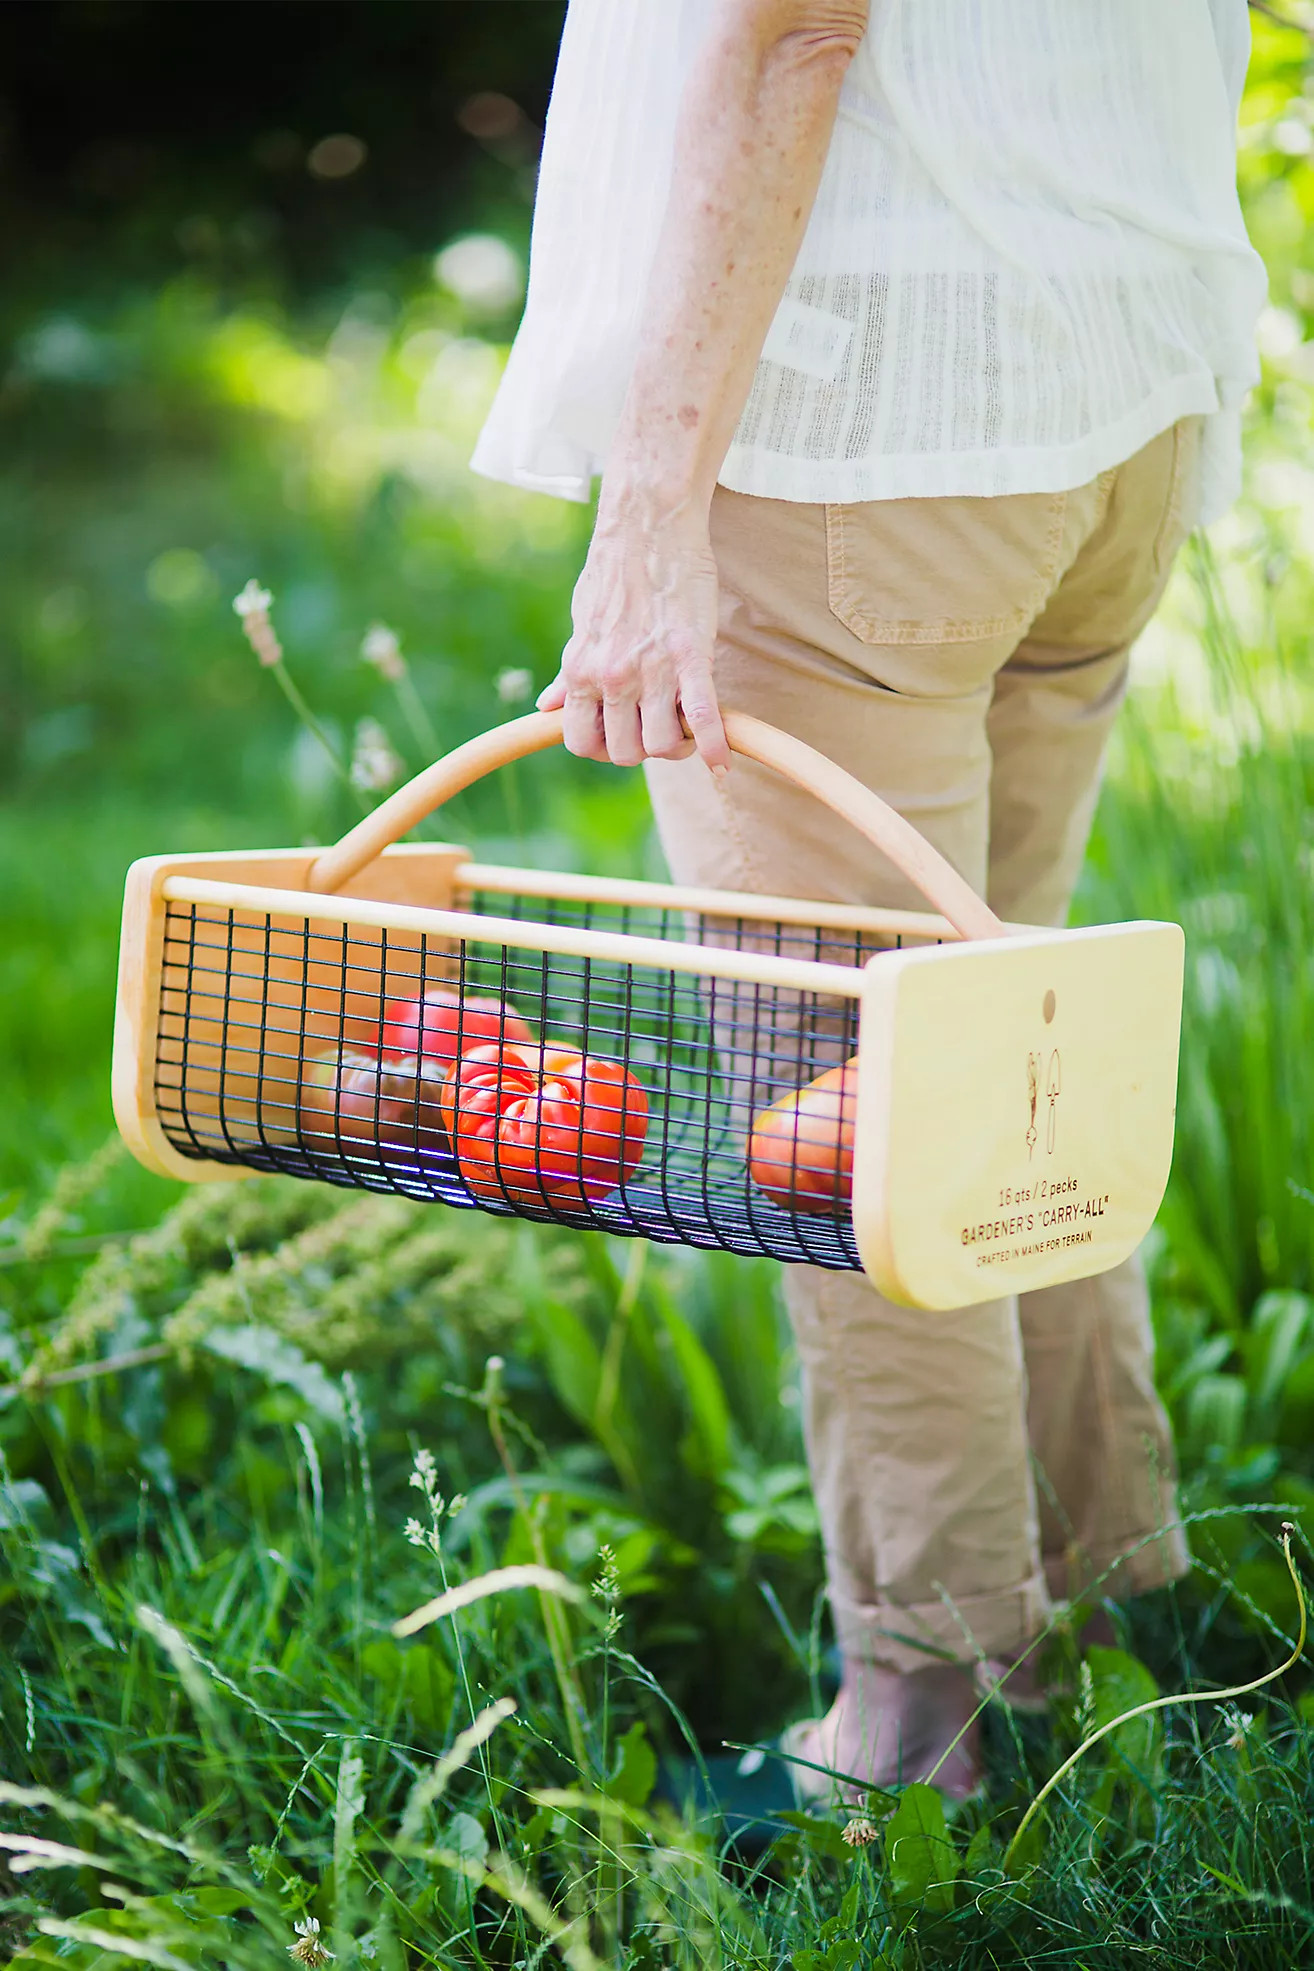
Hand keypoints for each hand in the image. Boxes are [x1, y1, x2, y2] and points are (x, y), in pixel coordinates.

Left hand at [537, 507, 730, 771]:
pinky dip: (714, 747)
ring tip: (687, 726)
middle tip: (659, 729)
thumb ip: (569, 673)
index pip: (581, 743)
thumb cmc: (614, 573)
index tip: (622, 735)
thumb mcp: (581, 625)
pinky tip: (722, 763)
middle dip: (643, 750)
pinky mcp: (691, 657)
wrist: (648, 526)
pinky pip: (702, 718)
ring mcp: (652, 670)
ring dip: (678, 746)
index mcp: (581, 670)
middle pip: (625, 753)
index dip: (602, 749)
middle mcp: (612, 677)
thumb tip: (546, 706)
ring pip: (663, 745)